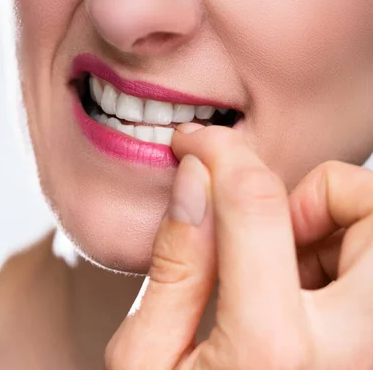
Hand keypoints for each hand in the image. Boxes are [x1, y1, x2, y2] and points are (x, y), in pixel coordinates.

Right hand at [105, 125, 372, 368]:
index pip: (255, 205)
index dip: (217, 154)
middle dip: (318, 192)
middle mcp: (352, 354)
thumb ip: (175, 265)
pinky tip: (307, 299)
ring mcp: (372, 359)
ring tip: (287, 271)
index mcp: (271, 349)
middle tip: (271, 228)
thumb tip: (193, 180)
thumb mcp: (144, 358)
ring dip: (339, 228)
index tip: (193, 145)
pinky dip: (349, 264)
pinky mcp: (371, 357)